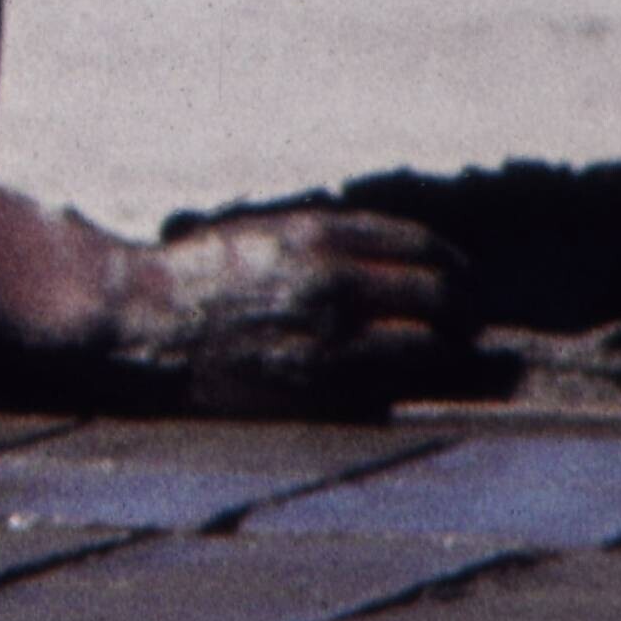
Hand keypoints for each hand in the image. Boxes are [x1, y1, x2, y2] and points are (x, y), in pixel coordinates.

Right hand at [90, 205, 461, 411]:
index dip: (452, 261)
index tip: (463, 274)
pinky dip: (407, 380)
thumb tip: (392, 257)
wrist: (147, 324)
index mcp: (320, 235)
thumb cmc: (201, 279)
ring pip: (427, 343)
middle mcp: (334, 281)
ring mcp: (329, 337)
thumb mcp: (267, 235)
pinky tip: (408, 380)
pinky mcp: (317, 385)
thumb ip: (327, 241)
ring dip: (449, 348)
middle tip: (473, 319)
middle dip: (465, 306)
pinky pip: (388, 384)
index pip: (418, 243)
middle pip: (438, 292)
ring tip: (454, 353)